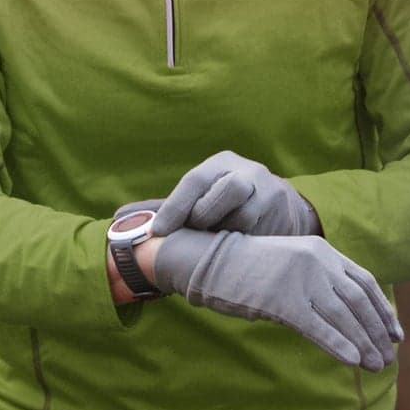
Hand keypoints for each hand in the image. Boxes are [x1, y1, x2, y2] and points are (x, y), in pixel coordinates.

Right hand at [150, 230, 402, 369]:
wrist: (209, 260)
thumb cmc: (249, 267)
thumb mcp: (291, 263)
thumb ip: (319, 279)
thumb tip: (349, 314)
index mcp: (321, 250)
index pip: (365, 282)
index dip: (384, 311)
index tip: (396, 335)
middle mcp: (316, 261)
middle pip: (359, 301)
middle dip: (377, 333)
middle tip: (389, 357)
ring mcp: (300, 279)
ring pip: (344, 317)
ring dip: (365, 344)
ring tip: (377, 366)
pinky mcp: (282, 299)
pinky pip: (319, 328)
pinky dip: (340, 346)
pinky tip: (352, 361)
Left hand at [153, 150, 319, 235]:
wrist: (280, 203)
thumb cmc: (226, 200)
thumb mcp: (204, 191)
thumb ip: (173, 205)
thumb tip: (126, 220)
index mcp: (222, 162)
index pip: (196, 180)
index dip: (175, 206)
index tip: (158, 231)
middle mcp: (249, 172)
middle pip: (229, 189)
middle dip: (206, 214)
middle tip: (196, 230)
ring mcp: (270, 192)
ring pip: (245, 216)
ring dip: (223, 233)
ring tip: (215, 240)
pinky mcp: (284, 215)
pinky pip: (258, 234)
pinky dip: (241, 243)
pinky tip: (234, 246)